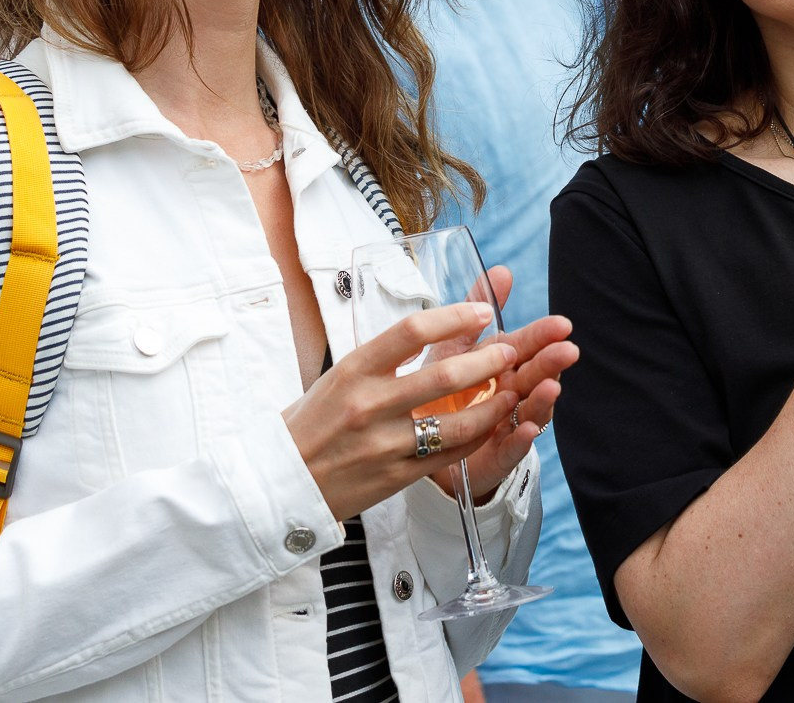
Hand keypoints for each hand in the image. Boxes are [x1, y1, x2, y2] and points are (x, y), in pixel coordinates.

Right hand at [284, 301, 520, 521]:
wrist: (279, 481)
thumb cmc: (312, 421)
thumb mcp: (339, 376)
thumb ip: (384, 356)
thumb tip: (434, 327)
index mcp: (354, 370)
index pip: (412, 331)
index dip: (455, 317)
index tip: (482, 312)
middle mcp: (369, 404)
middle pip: (445, 375)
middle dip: (489, 360)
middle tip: (511, 349)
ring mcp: (385, 443)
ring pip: (457, 421)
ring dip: (494, 403)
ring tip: (514, 389)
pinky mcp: (396, 476)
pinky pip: (450, 454)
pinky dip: (478, 436)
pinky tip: (493, 423)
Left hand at [448, 266, 577, 501]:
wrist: (425, 443)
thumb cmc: (445, 388)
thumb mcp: (454, 345)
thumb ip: (477, 310)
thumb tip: (503, 269)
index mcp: (502, 364)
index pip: (527, 345)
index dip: (543, 335)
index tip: (562, 325)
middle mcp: (511, 392)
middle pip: (534, 375)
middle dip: (551, 363)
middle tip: (567, 350)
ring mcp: (507, 424)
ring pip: (529, 409)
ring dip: (542, 399)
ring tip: (552, 387)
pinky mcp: (496, 455)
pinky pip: (510, 448)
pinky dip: (520, 439)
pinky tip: (528, 428)